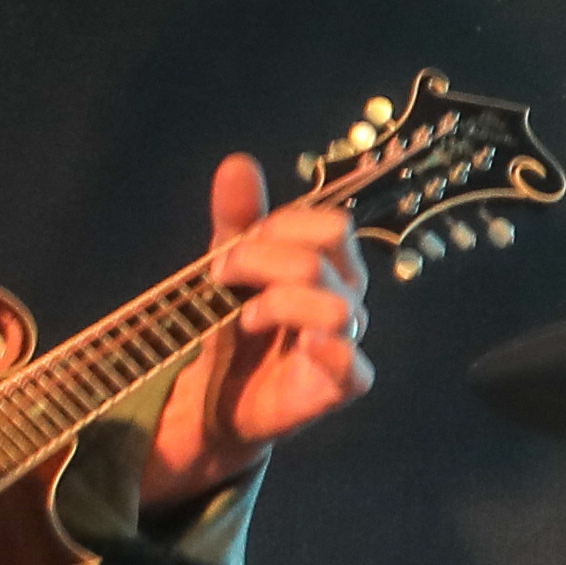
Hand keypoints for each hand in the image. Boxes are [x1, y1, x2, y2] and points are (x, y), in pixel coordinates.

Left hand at [144, 155, 372, 499]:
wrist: (210, 401)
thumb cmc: (231, 329)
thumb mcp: (227, 268)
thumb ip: (237, 220)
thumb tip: (238, 163)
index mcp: (327, 266)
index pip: (329, 226)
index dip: (280, 228)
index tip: (229, 251)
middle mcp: (345, 300)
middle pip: (327, 256)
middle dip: (264, 258)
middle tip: (221, 278)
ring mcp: (345, 344)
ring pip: (337, 306)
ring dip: (279, 303)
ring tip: (243, 320)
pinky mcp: (337, 388)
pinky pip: (355, 369)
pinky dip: (330, 352)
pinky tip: (298, 346)